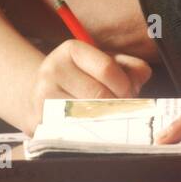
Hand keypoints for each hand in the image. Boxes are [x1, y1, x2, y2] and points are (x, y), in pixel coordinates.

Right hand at [26, 39, 152, 133]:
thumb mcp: (105, 63)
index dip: (125, 85)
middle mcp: (52, 69)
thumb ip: (129, 67)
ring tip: (108, 118)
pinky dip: (88, 131)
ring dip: (104, 120)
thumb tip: (143, 76)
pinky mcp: (38, 119)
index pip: (107, 68)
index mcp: (72, 50)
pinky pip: (72, 130)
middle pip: (98, 94)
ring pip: (86, 114)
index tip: (129, 94)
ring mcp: (41, 95)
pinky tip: (93, 128)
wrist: (41, 92)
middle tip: (122, 110)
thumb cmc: (82, 77)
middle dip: (118, 105)